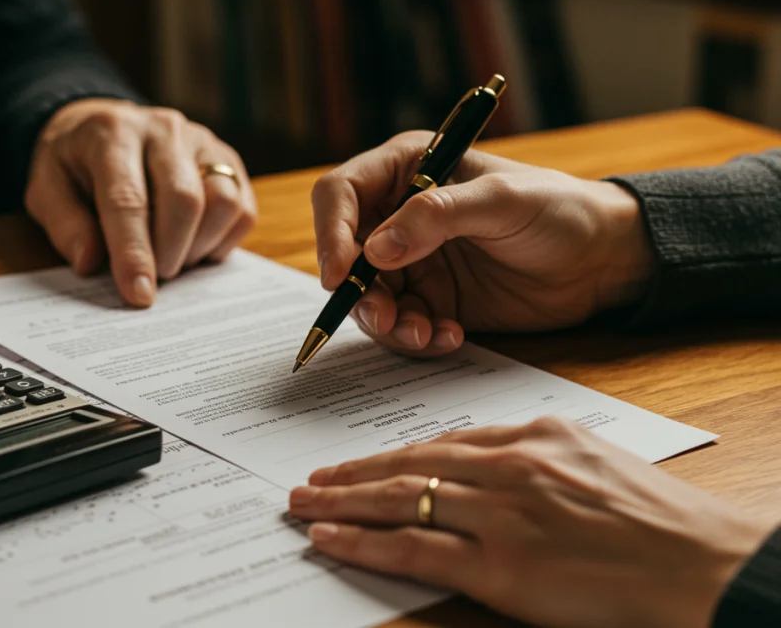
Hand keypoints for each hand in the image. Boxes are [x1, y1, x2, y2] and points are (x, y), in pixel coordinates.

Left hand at [25, 99, 256, 305]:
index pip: (128, 199)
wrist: (102, 126)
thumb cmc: (74, 165)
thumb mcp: (46, 189)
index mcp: (112, 133)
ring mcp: (201, 141)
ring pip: (223, 202)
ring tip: (171, 258)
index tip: (139, 294)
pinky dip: (221, 240)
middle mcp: (164, 128)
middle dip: (169, 253)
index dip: (134, 252)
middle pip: (184, 199)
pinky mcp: (227, 160)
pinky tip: (192, 245)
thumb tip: (90, 262)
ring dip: (198, 247)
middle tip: (153, 278)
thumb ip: (64, 224)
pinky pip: (243, 209)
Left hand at [288, 417, 775, 627]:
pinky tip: (330, 539)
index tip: (351, 462)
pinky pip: (413, 548)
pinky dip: (363, 542)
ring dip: (340, 504)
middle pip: (405, 466)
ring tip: (303, 505)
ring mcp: (500, 514)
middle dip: (348, 475)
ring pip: (398, 501)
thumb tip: (482, 458)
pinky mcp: (501, 565)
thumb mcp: (591, 459)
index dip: (385, 455)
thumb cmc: (655, 518)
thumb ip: (533, 454)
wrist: (700, 564)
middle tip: (307, 482)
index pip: (436, 442)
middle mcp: (507, 467)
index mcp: (530, 438)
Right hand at [312, 131, 654, 356]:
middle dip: (358, 291)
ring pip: (369, 296)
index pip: (341, 194)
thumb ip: (437, 217)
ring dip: (387, 322)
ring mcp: (413, 261)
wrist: (602, 260)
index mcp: (407, 170)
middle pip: (345, 253)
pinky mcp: (432, 300)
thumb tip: (375, 249)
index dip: (331, 231)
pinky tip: (450, 336)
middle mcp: (399, 215)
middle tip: (385, 317)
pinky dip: (416, 337)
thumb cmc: (558, 210)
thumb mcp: (501, 201)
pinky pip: (401, 324)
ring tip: (425, 333)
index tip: (340, 272)